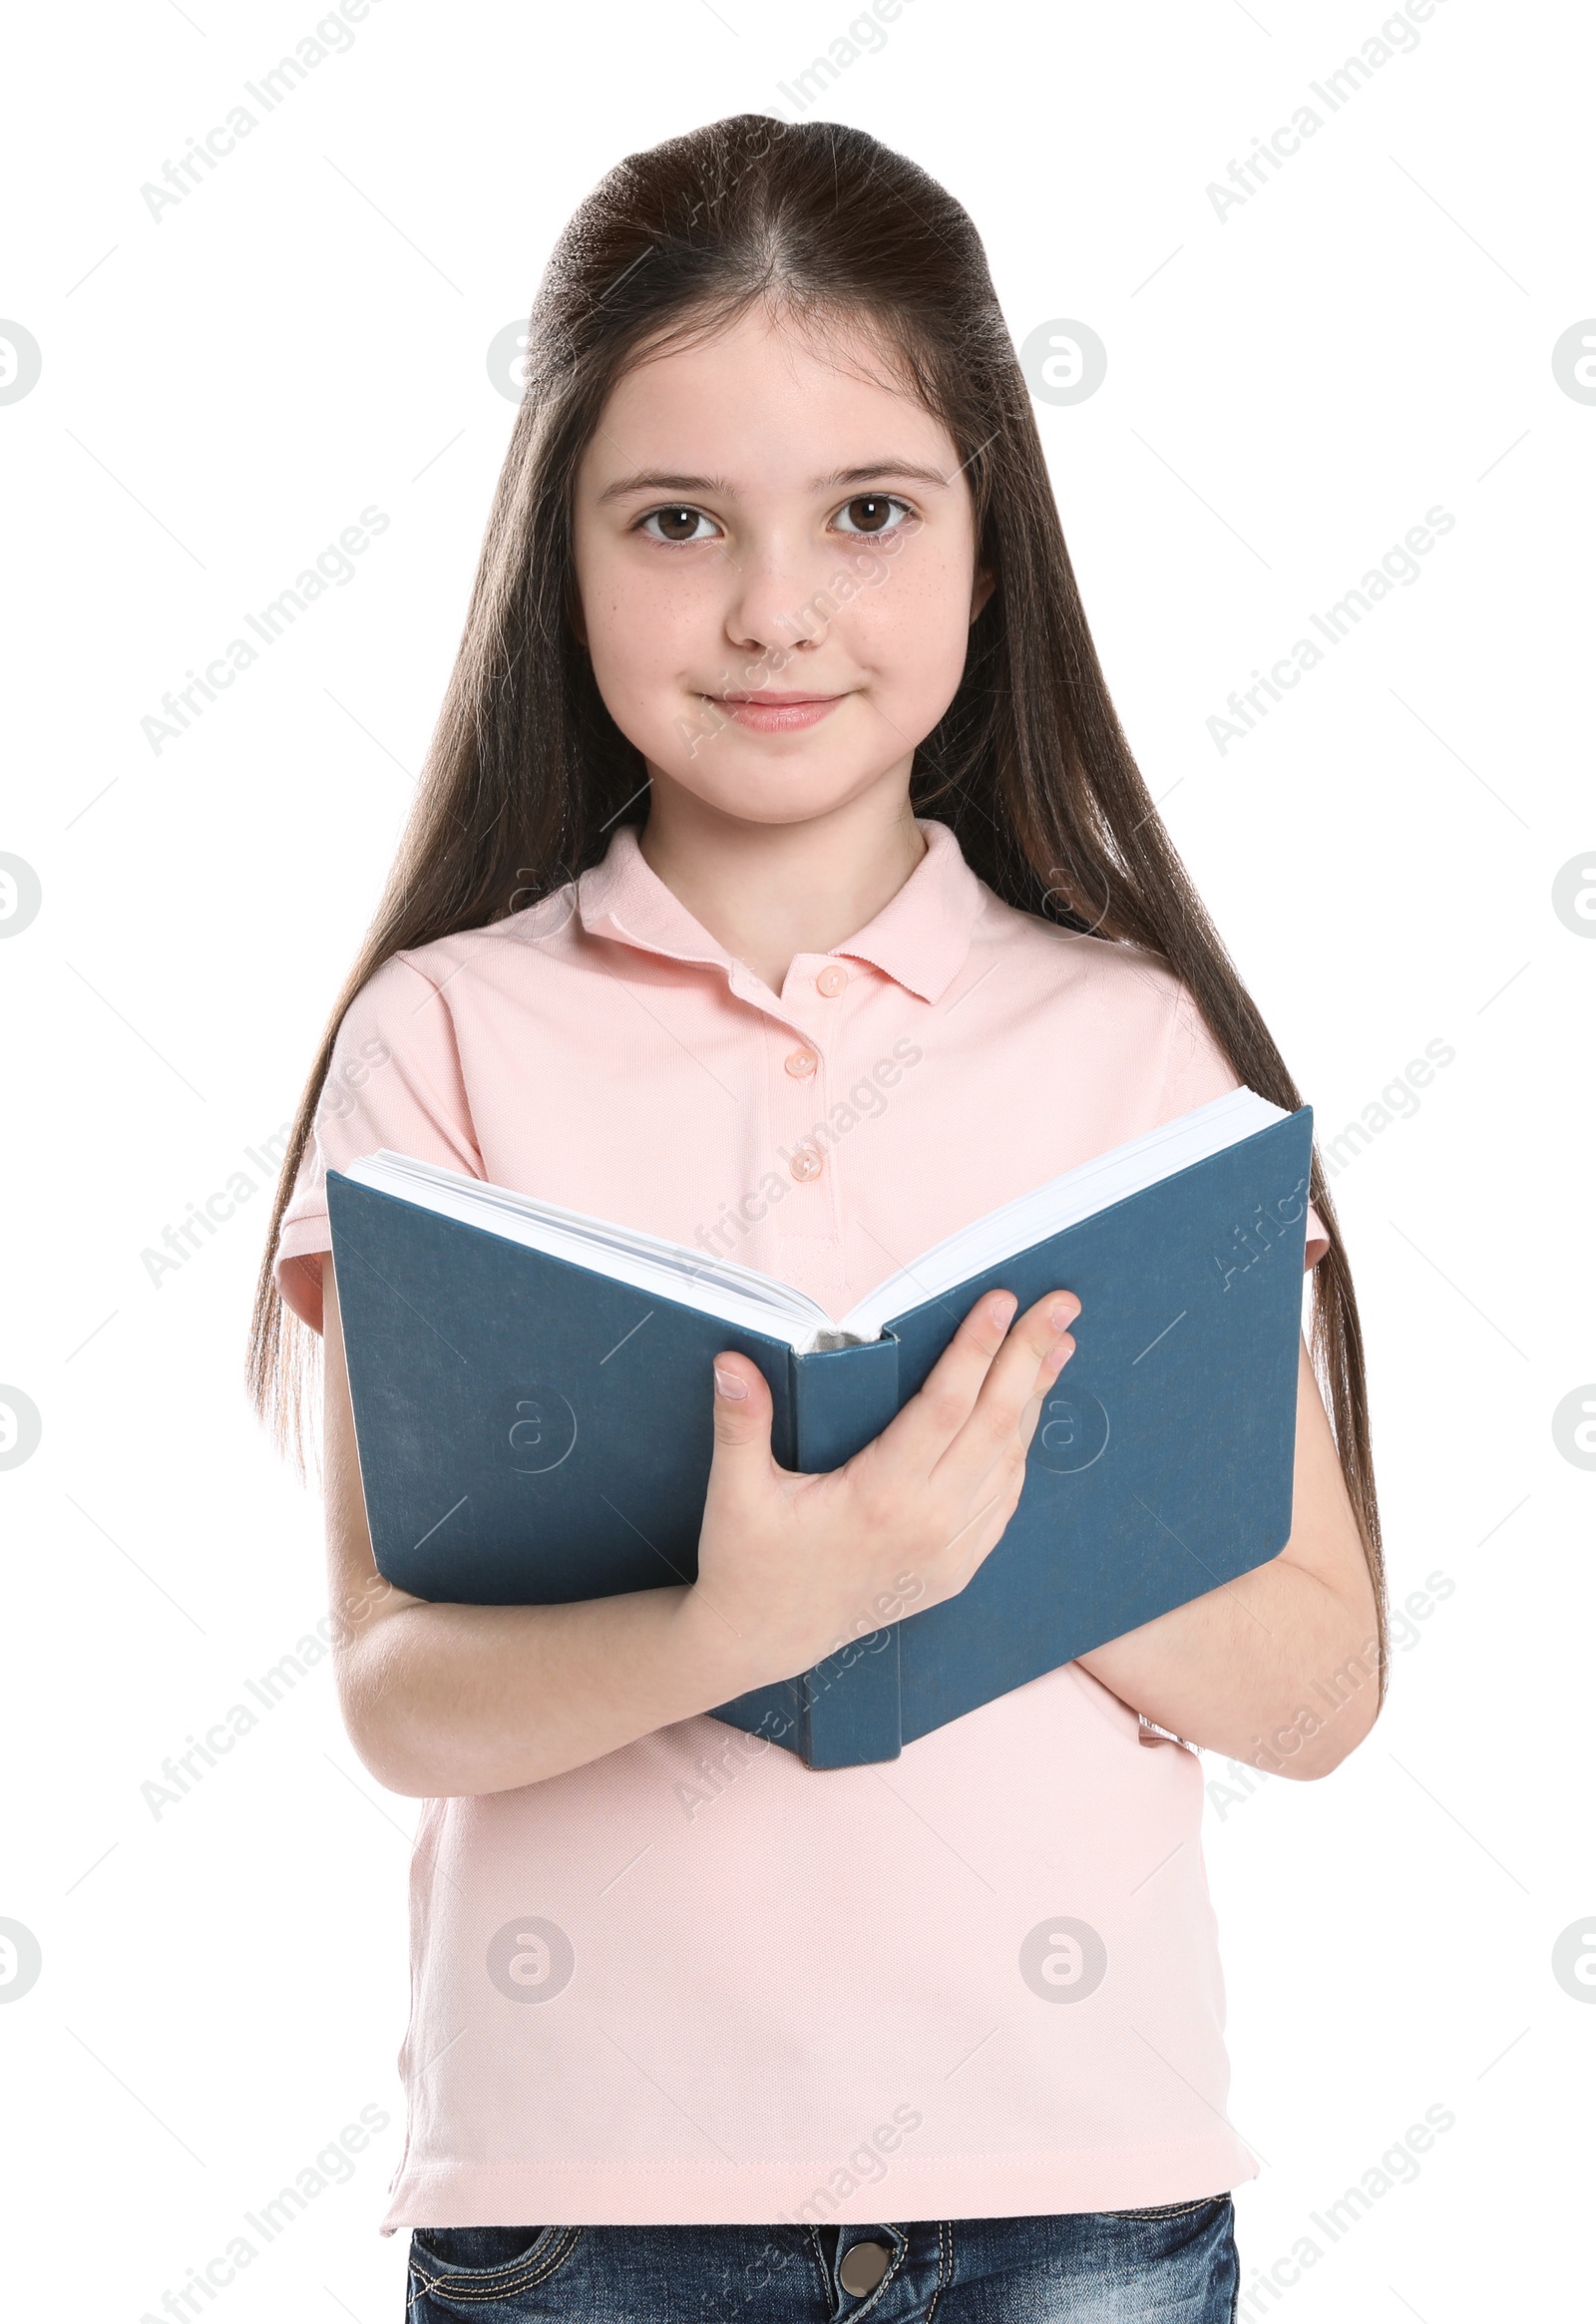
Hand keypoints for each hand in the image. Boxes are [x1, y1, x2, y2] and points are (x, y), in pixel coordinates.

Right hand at [683, 1288, 1080, 1693]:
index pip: (946, 1406)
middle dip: (1031, 1356)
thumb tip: (732, 1360)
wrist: (763, 1642)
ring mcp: (948, 1552)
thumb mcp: (737, 1494)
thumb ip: (741, 1424)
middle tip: (1061, 1304)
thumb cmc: (748, 1563)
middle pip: (995, 1423)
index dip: (977, 1348)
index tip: (1003, 1300)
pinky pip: (1002, 1500)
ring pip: (1008, 1460)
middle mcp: (928, 1524)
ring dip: (1035, 1399)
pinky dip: (1019, 1450)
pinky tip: (1027, 1415)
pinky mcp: (955, 1570)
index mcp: (879, 1497)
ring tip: (1059, 1345)